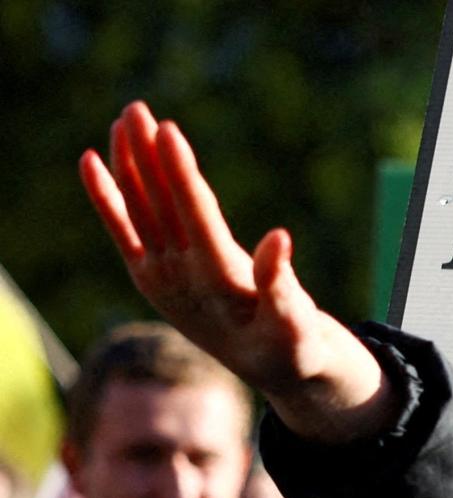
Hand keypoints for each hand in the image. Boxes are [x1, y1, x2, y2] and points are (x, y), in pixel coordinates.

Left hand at [80, 101, 395, 442]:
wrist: (271, 369)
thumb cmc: (293, 343)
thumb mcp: (297, 324)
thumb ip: (283, 286)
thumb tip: (279, 237)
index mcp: (220, 283)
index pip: (195, 217)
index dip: (180, 174)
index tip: (167, 131)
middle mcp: (182, 277)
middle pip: (158, 205)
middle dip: (146, 156)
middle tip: (136, 109)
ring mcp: (160, 277)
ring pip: (139, 209)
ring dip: (128, 163)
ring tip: (124, 119)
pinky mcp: (149, 277)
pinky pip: (122, 230)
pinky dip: (105, 196)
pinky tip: (91, 163)